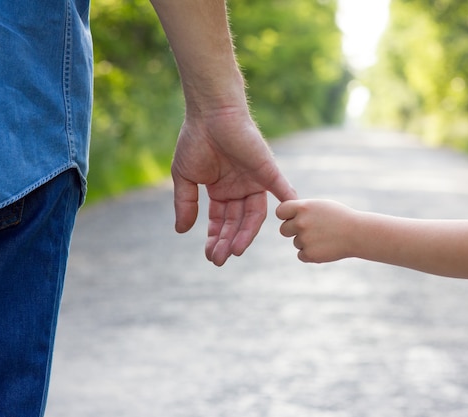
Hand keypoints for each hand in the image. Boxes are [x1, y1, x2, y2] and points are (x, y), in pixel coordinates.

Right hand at [172, 105, 296, 265]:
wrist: (210, 114)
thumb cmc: (195, 140)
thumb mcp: (185, 177)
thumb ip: (185, 204)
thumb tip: (180, 231)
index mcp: (221, 191)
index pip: (221, 222)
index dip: (216, 239)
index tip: (210, 255)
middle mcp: (239, 189)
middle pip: (236, 222)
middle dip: (228, 241)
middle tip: (220, 259)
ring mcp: (255, 181)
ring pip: (254, 215)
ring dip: (246, 234)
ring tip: (235, 250)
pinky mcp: (268, 171)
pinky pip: (281, 191)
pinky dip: (287, 204)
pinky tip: (286, 222)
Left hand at [276, 199, 355, 262]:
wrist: (357, 233)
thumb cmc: (340, 217)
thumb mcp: (320, 206)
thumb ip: (302, 209)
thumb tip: (286, 215)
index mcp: (303, 207)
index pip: (280, 212)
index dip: (286, 216)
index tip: (293, 218)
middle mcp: (301, 223)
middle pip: (284, 230)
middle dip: (293, 231)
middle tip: (311, 230)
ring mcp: (304, 239)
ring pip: (296, 243)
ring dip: (306, 242)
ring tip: (324, 237)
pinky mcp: (309, 254)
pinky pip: (301, 255)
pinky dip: (310, 254)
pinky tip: (324, 247)